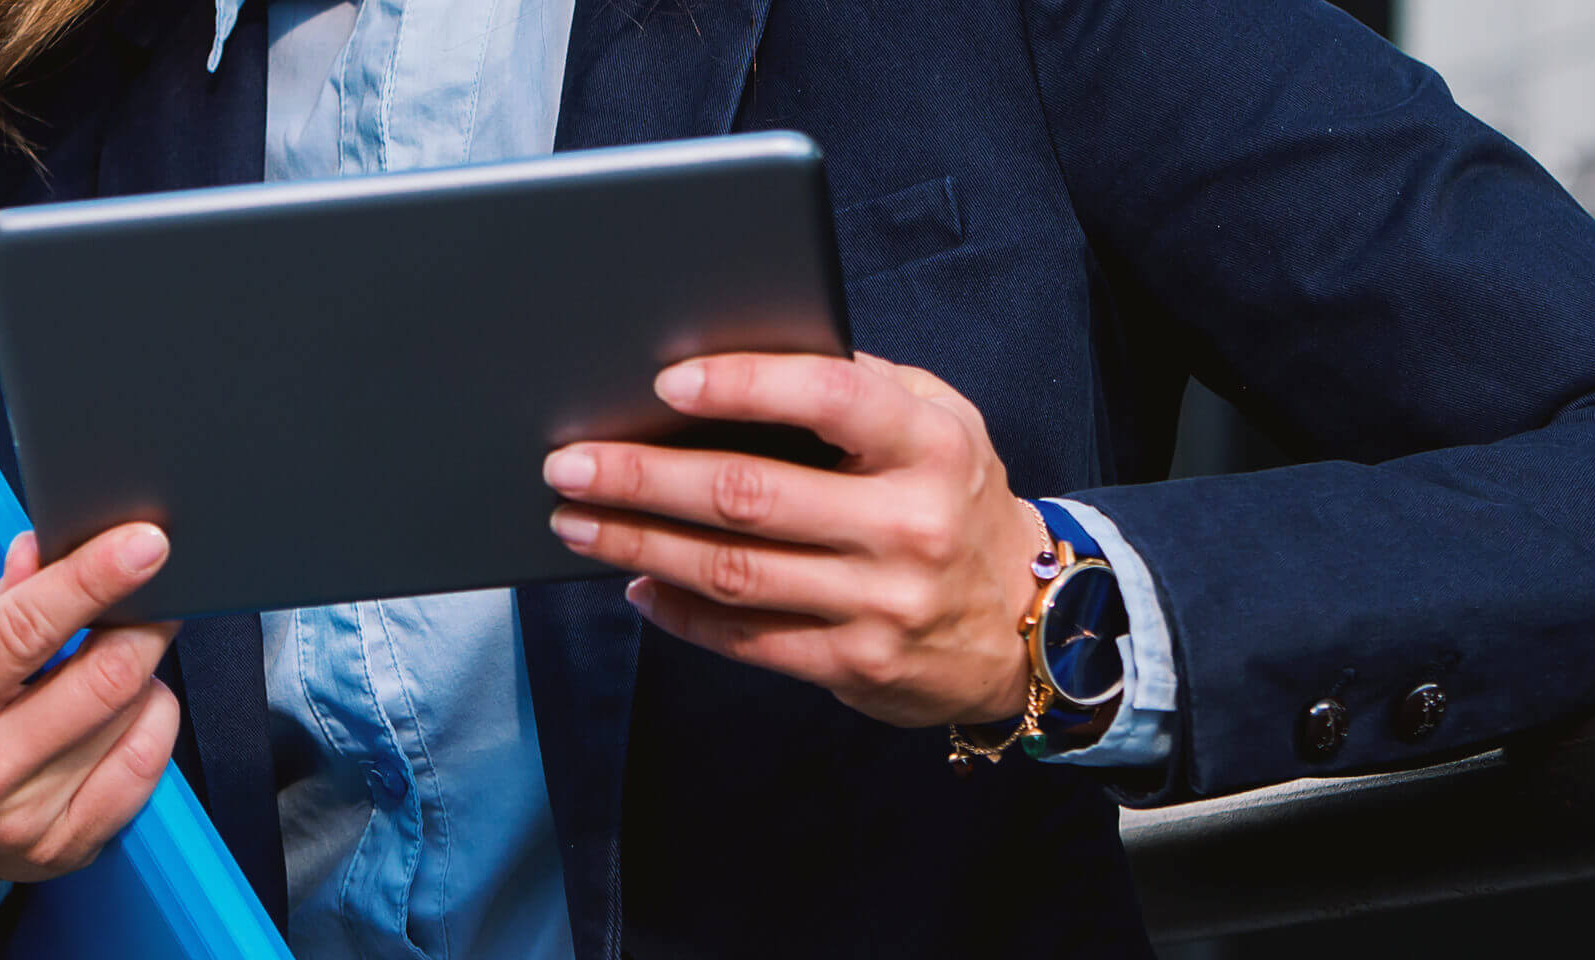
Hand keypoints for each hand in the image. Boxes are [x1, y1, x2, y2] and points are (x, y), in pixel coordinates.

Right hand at [0, 525, 185, 915]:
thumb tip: (52, 555)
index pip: (25, 632)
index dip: (93, 579)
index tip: (145, 543)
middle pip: (103, 684)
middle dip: (143, 623)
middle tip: (147, 594)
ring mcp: (21, 824)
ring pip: (135, 725)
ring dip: (143, 675)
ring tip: (109, 658)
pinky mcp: (59, 852)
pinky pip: (144, 774)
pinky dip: (147, 725)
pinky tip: (119, 709)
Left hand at [544, 352, 1047, 727]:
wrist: (1026, 621)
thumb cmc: (954, 495)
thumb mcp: (937, 422)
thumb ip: (855, 386)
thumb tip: (728, 360)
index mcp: (929, 443)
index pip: (828, 398)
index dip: (742, 386)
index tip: (663, 382)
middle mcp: (909, 523)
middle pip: (750, 496)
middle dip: (643, 477)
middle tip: (568, 462)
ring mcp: (882, 602)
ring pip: (733, 572)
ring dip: (639, 543)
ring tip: (575, 520)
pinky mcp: (856, 664)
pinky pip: (746, 639)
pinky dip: (679, 612)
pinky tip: (634, 581)